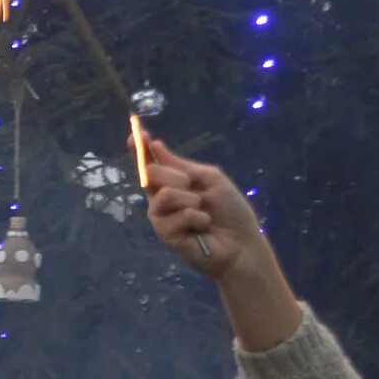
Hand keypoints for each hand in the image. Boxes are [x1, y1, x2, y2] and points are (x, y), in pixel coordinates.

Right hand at [142, 138, 302, 351]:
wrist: (242, 243)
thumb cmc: (231, 212)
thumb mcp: (210, 179)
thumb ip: (182, 166)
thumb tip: (156, 145)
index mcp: (174, 182)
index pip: (151, 164)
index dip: (141, 150)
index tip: (136, 135)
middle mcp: (163, 199)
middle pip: (150, 174)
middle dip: (173, 175)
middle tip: (191, 185)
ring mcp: (163, 218)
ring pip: (162, 196)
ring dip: (188, 199)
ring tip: (203, 211)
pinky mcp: (166, 235)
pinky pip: (172, 218)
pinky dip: (194, 218)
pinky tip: (203, 227)